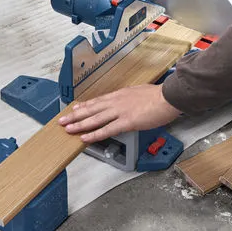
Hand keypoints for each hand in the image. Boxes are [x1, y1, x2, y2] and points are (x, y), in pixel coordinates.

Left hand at [59, 84, 181, 143]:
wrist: (169, 97)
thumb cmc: (159, 96)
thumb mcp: (140, 92)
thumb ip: (131, 98)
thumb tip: (127, 103)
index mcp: (120, 95)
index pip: (98, 101)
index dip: (85, 106)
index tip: (75, 108)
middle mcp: (117, 102)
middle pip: (92, 109)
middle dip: (76, 115)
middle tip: (63, 120)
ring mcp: (120, 112)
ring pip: (95, 119)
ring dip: (80, 125)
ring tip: (68, 129)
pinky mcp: (126, 122)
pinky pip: (107, 130)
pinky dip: (94, 134)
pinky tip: (85, 138)